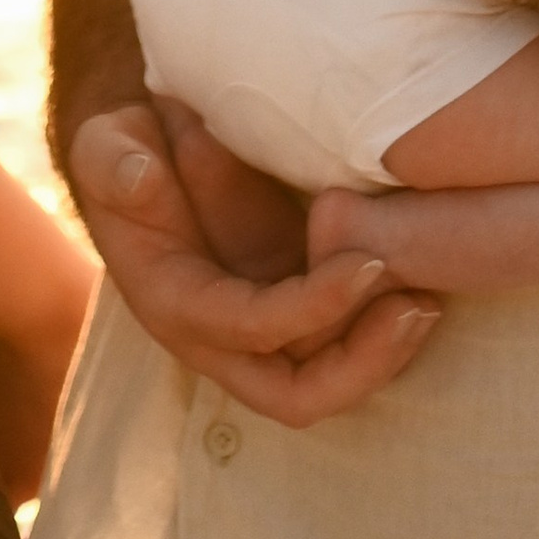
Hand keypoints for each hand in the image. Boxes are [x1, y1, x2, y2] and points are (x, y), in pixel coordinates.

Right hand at [66, 101, 438, 424]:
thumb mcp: (107, 146)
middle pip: (298, 393)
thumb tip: (139, 176)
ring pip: (332, 376)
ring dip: (385, 351)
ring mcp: (268, 325)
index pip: (250, 330)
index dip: (310, 309)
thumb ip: (114, 162)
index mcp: (176, 304)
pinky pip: (348, 339)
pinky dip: (387, 322)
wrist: (147, 155)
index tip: (366, 262)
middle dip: (360, 364)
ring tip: (432, 298)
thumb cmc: (126, 152)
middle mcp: (225, 334)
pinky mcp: (298, 302)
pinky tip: (428, 279)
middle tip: (415, 307)